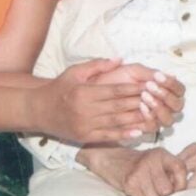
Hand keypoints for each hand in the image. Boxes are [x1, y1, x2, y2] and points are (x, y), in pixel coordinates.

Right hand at [32, 59, 155, 143]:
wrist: (39, 110)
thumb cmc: (59, 88)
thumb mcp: (75, 72)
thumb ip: (97, 65)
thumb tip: (119, 59)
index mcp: (84, 92)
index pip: (114, 91)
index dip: (132, 89)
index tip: (147, 86)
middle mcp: (85, 110)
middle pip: (118, 107)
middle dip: (139, 103)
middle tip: (156, 100)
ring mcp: (85, 125)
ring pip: (116, 122)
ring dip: (136, 119)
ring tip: (153, 116)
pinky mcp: (85, 137)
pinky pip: (108, 136)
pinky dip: (124, 134)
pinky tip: (138, 131)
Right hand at [78, 146, 187, 195]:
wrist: (110, 159)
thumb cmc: (137, 164)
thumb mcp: (156, 162)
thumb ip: (171, 174)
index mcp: (161, 154)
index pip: (181, 170)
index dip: (182, 185)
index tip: (177, 192)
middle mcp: (151, 160)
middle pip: (169, 190)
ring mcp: (140, 171)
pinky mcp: (130, 183)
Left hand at [89, 63, 184, 127]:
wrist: (95, 89)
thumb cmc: (114, 78)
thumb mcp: (132, 70)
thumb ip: (150, 72)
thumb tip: (170, 73)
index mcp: (161, 88)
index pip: (179, 89)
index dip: (172, 84)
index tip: (158, 77)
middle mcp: (161, 104)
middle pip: (178, 105)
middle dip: (167, 95)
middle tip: (151, 87)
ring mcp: (153, 116)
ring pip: (169, 119)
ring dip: (159, 106)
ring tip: (144, 96)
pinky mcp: (142, 126)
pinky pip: (153, 127)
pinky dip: (150, 117)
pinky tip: (141, 108)